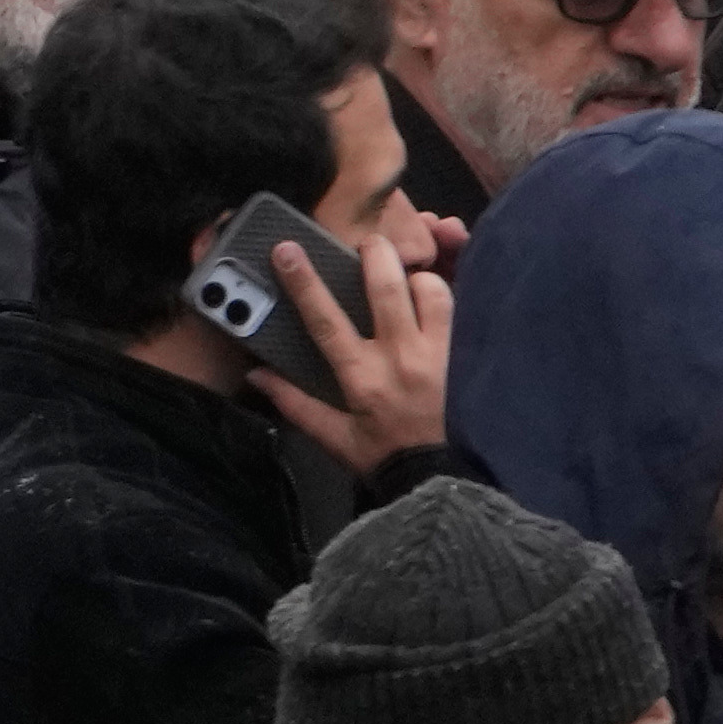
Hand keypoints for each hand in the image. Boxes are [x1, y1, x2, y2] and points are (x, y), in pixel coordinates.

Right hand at [222, 223, 460, 477]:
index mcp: (362, 376)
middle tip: (367, 242)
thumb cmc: (384, 456)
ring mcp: (439, 354)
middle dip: (374, 253)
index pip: (325, 319)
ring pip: (430, 290)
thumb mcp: (334, 438)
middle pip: (387, 287)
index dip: (303, 282)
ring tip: (408, 279)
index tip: (287, 249)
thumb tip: (256, 374)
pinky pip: (459, 310)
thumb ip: (294, 403)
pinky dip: (444, 298)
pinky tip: (435, 299)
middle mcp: (401, 357)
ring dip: (416, 277)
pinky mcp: (466, 357)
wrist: (444, 481)